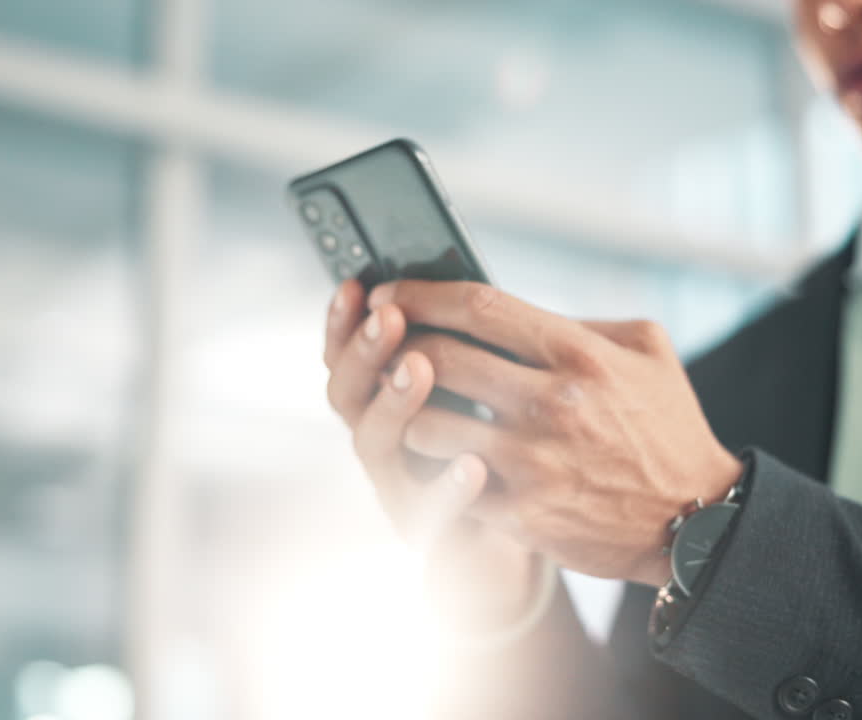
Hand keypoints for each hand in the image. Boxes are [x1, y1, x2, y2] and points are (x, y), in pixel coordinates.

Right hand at [323, 280, 538, 628]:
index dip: (344, 321)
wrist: (517, 542)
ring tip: (418, 368)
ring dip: (393, 402)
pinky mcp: (428, 534)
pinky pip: (429, 512)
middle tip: (385, 319)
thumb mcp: (489, 390)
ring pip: (373, 444)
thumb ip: (475, 349)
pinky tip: (473, 464)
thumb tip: (476, 288)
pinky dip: (448, 487)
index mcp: (387, 398)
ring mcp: (398, 488)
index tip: (354, 284)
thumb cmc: (502, 451)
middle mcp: (380, 440)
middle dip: (363, 350)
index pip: (347, 353)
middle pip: (348, 392)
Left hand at [368, 280, 742, 587]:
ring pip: (426, 424)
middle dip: (394, 348)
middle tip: (377, 347)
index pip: (478, 306)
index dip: (420, 295)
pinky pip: (448, 483)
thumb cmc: (667, 428)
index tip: (389, 294)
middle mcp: (552, 403)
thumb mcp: (648, 351)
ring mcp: (533, 462)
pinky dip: (430, 466)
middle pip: (439, 359)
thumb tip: (515, 309)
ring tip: (397, 404)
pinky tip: (426, 457)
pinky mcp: (523, 513)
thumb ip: (583, 321)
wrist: (694, 521)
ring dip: (402, 412)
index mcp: (579, 353)